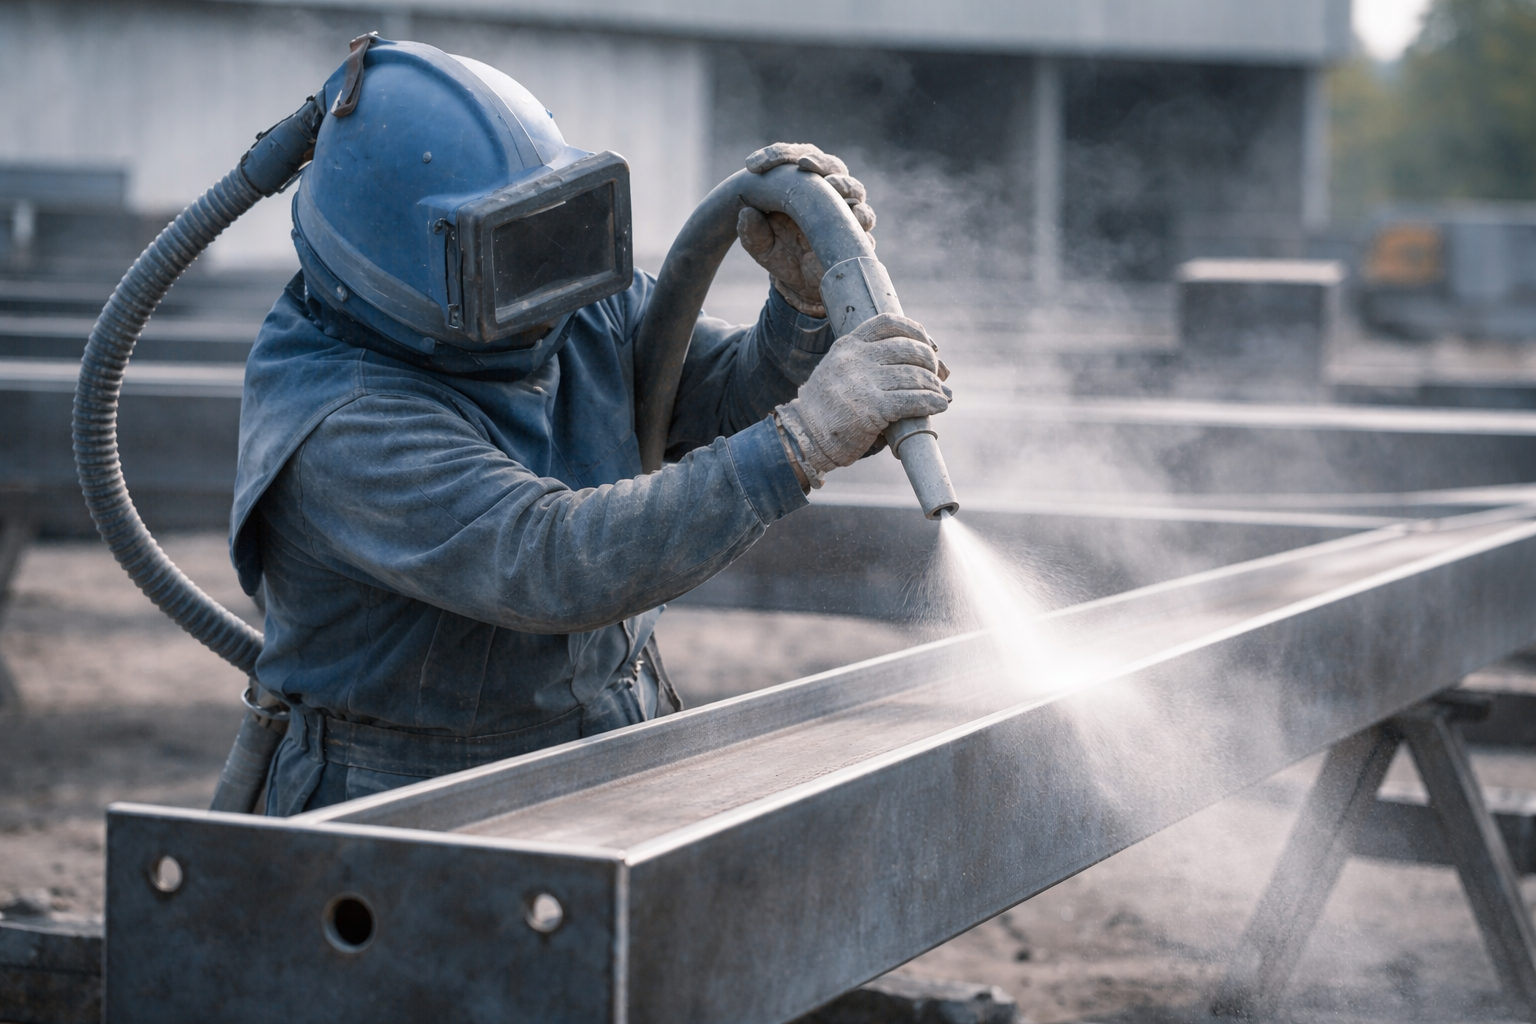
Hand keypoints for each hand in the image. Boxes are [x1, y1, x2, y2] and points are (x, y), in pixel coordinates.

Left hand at [737, 143, 876, 317]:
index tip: (753, 166)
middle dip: (818, 161)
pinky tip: (852, 216)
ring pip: (854, 188)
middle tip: (803, 164)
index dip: (776, 156)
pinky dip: (860, 215)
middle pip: (831, 165)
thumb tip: (746, 213)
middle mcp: (827, 192)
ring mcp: (846, 210)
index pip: (793, 159)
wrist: (803, 286)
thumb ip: (752, 232)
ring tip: (831, 185)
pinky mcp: (859, 232)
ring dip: (843, 184)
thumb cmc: (781, 255)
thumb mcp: (761, 246)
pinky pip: (865, 219)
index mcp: (801, 185)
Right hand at [775, 314, 949, 486]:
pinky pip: (911, 400)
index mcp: (848, 345)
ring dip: (933, 385)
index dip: (916, 330)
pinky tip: (939, 405)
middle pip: (907, 348)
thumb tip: (926, 367)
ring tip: (939, 394)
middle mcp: (855, 358)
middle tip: (938, 375)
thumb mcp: (841, 373)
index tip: (929, 344)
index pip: (888, 323)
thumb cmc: (830, 409)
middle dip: (930, 361)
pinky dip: (931, 402)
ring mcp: (861, 382)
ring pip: (913, 375)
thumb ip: (871, 365)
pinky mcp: (870, 408)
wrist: (805, 437)